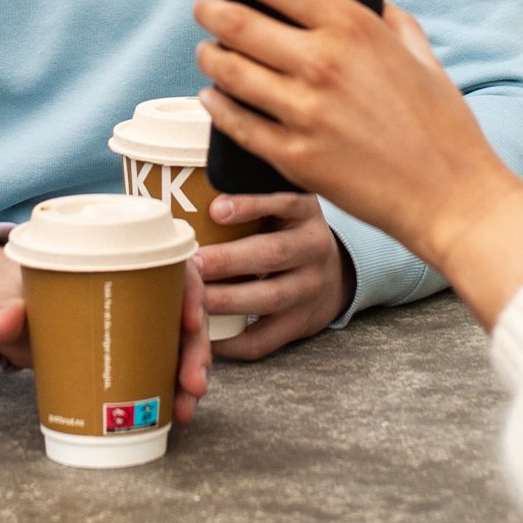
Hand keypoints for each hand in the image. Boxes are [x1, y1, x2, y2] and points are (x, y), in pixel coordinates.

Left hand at [0, 240, 216, 422]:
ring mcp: (135, 323)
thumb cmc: (7, 290)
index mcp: (118, 259)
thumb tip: (4, 324)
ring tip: (185, 408)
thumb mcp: (3, 293)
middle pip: (184, 313)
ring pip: (180, 345)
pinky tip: (176, 413)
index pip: (173, 268)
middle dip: (196, 350)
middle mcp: (137, 290)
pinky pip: (162, 368)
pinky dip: (172, 391)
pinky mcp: (127, 352)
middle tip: (191, 383)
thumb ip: (4, 306)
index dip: (191, 293)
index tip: (190, 323)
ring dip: (190, 376)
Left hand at [193, 0, 522, 325]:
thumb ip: (389, 19)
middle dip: (209, 11)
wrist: (450, 195)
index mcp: (354, 28)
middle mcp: (322, 64)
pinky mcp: (293, 156)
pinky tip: (212, 97)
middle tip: (202, 8)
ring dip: (208, 57)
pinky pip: (235, 124)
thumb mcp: (422, 54)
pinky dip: (216, 106)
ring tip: (206, 51)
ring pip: (228, 72)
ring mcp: (304, 112)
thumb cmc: (442, 126)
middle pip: (237, 23)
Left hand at [195, 190, 350, 358]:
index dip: (251, 205)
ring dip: (224, 300)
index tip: (215, 209)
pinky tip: (203, 335)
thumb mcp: (283, 205)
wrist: (334, 275)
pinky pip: (264, 339)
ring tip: (190, 298)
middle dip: (226, 259)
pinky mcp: (298, 325)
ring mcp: (309, 291)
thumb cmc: (287, 232)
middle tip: (188, 262)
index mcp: (306, 214)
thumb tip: (188, 182)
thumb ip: (252, 194)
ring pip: (268, 298)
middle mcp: (314, 250)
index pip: (285, 202)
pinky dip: (230, 340)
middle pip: (272, 255)